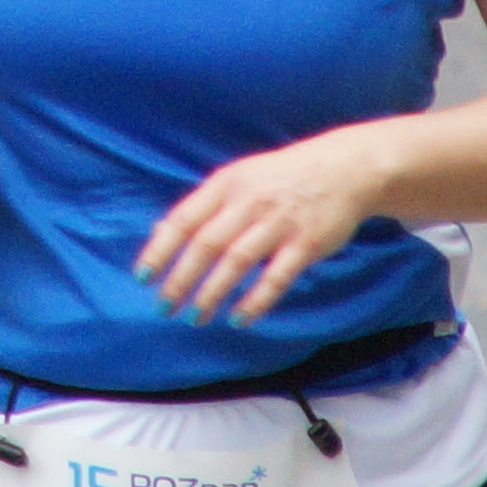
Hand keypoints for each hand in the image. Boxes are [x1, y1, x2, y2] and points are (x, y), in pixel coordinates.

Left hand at [138, 129, 383, 327]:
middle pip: (206, 244)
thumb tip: (159, 234)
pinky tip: (239, 318)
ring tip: (195, 317)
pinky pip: (276, 277)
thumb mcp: (237, 179)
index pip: (184, 219)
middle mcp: (249, 202)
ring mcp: (278, 223)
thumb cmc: (279, 178)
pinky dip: (256, 300)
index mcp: (226, 184)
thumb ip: (202, 207)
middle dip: (181, 279)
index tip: (143, 277)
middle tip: (164, 307)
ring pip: (237, 262)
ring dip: (213, 293)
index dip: (161, 249)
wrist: (344, 168)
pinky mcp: (305, 244)